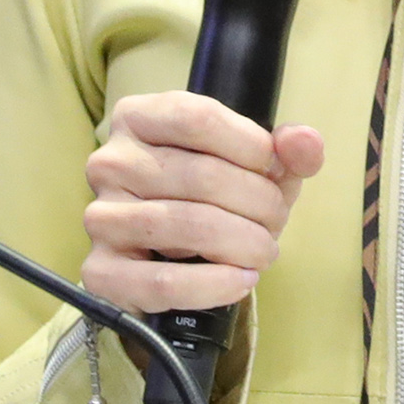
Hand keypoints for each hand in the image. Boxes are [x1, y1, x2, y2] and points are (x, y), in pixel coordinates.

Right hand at [81, 91, 325, 312]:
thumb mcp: (256, 166)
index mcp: (138, 118)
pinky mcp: (102, 272)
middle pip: (202, 176)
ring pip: (187, 225)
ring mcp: (100, 217)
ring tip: (263, 252)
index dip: (253, 148)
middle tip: (276, 222)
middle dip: (259, 203)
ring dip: (244, 243)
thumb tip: (303, 142)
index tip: (276, 171)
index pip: (200, 120)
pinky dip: (213, 285)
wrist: (174, 258)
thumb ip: (287, 150)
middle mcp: (110, 162)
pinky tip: (240, 280)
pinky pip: (163, 282)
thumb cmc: (215, 198)